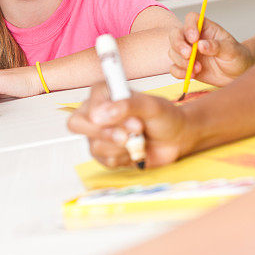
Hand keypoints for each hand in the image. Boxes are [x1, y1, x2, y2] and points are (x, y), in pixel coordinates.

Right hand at [67, 83, 194, 168]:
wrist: (177, 139)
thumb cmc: (164, 117)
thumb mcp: (151, 105)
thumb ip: (128, 105)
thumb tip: (100, 114)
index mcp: (105, 94)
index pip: (88, 102)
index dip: (103, 113)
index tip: (129, 118)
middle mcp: (97, 113)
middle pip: (77, 124)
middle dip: (106, 133)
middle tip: (130, 134)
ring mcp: (99, 134)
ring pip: (94, 145)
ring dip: (122, 146)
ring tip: (140, 139)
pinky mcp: (105, 154)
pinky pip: (104, 161)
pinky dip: (124, 158)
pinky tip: (136, 150)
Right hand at [169, 13, 253, 86]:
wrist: (237, 75)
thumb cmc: (237, 57)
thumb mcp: (232, 51)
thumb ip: (217, 46)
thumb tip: (201, 45)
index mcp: (206, 28)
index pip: (192, 19)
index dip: (189, 26)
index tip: (194, 39)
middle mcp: (194, 38)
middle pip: (176, 34)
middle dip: (178, 45)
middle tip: (188, 55)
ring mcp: (188, 52)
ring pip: (173, 51)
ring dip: (181, 61)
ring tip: (198, 69)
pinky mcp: (185, 66)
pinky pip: (173, 67)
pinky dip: (179, 72)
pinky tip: (191, 75)